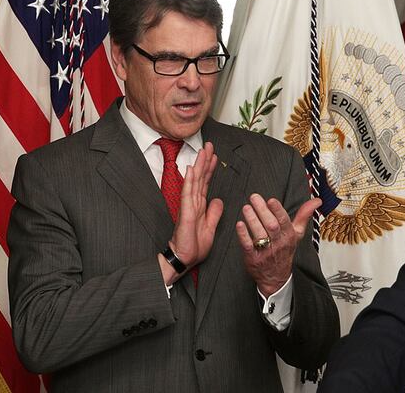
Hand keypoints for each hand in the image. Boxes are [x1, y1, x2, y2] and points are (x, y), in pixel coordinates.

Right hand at [165, 142, 223, 282]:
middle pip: (201, 178)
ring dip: (198, 165)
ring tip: (201, 151)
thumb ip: (214, 213)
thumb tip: (218, 200)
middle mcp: (194, 203)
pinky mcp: (185, 212)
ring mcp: (189, 206)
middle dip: (205, 161)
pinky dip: (190, 181)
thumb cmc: (195, 246)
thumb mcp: (210, 227)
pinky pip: (188, 194)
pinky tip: (191, 169)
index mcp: (200, 206)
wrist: (185, 259)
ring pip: (194, 181)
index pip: (206, 183)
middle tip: (208, 145)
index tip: (214, 156)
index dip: (210, 169)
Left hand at [236, 194, 320, 296]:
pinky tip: (240, 224)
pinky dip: (243, 235)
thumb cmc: (285, 251)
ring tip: (246, 207)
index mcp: (289, 236)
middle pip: (271, 225)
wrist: (276, 277)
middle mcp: (278, 243)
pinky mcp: (253, 258)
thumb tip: (316, 201)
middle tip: (254, 197)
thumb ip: (304, 215)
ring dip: (252, 220)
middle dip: (262, 210)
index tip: (271, 200)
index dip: (277, 210)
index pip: (284, 221)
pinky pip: (248, 245)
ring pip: (259, 234)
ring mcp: (265, 251)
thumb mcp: (297, 233)